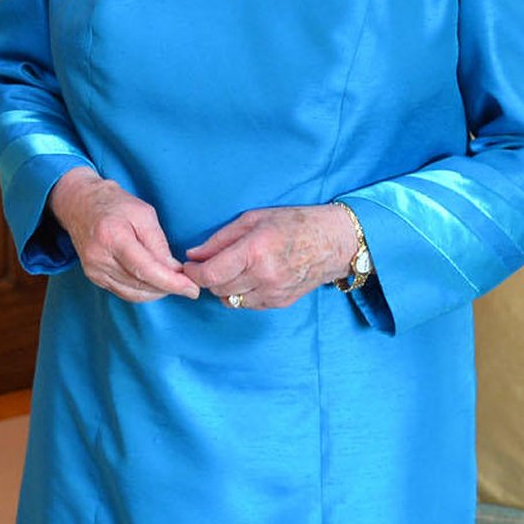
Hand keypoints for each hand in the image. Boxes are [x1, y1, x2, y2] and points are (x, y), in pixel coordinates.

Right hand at [49, 168, 199, 302]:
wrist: (81, 204)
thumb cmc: (115, 204)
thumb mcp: (144, 213)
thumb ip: (159, 244)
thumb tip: (174, 270)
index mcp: (112, 237)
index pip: (145, 269)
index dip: (171, 283)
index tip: (192, 289)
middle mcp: (99, 257)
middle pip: (140, 284)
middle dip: (168, 287)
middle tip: (188, 284)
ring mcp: (94, 270)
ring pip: (133, 293)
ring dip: (157, 292)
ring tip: (172, 282)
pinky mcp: (94, 277)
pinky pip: (124, 293)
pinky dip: (143, 291)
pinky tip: (155, 284)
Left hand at [183, 204, 355, 308]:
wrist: (335, 242)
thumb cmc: (295, 223)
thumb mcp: (254, 218)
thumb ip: (221, 239)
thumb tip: (194, 255)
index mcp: (255, 250)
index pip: (211, 274)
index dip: (193, 273)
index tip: (189, 266)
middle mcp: (263, 276)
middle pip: (218, 289)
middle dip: (208, 278)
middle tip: (209, 264)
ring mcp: (273, 293)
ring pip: (231, 300)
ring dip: (224, 287)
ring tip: (231, 270)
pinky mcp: (280, 303)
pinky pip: (248, 304)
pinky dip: (242, 294)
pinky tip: (249, 278)